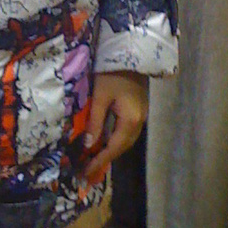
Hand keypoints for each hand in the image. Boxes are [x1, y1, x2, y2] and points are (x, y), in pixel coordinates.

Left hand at [81, 71, 148, 185]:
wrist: (130, 54)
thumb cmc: (112, 73)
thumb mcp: (100, 96)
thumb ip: (95, 122)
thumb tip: (88, 145)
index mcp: (131, 120)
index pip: (114, 147)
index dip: (99, 161)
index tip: (86, 173)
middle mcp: (140, 121)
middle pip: (122, 147)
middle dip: (105, 159)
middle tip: (87, 170)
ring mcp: (142, 116)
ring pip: (126, 140)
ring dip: (111, 150)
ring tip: (93, 159)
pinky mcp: (139, 110)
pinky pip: (127, 131)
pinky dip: (115, 140)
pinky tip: (104, 142)